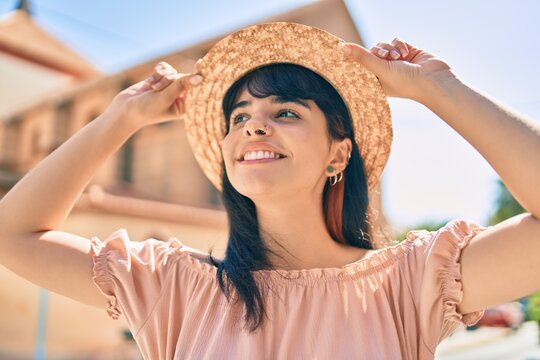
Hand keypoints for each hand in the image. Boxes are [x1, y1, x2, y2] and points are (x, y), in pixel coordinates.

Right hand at [107, 61, 202, 129]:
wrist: (124, 110)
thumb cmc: (146, 109)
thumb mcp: (165, 98)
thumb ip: (181, 86)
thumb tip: (199, 78)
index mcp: (185, 107)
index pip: (196, 89)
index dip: (198, 77)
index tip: (201, 63)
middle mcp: (180, 97)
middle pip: (183, 78)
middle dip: (169, 80)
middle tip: (157, 89)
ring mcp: (170, 88)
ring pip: (173, 72)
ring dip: (161, 78)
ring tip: (151, 88)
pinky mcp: (161, 80)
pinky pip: (164, 68)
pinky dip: (156, 73)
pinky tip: (148, 83)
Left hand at [340, 38, 456, 101]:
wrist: (433, 79)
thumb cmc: (405, 82)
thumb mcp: (380, 69)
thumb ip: (362, 57)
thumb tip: (342, 47)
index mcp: (375, 81)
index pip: (359, 66)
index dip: (356, 58)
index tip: (348, 51)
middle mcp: (384, 71)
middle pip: (371, 52)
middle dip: (379, 51)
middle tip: (385, 57)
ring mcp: (395, 61)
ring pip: (383, 45)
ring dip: (390, 48)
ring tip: (398, 57)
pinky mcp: (405, 52)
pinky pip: (395, 41)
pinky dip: (399, 45)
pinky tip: (405, 53)